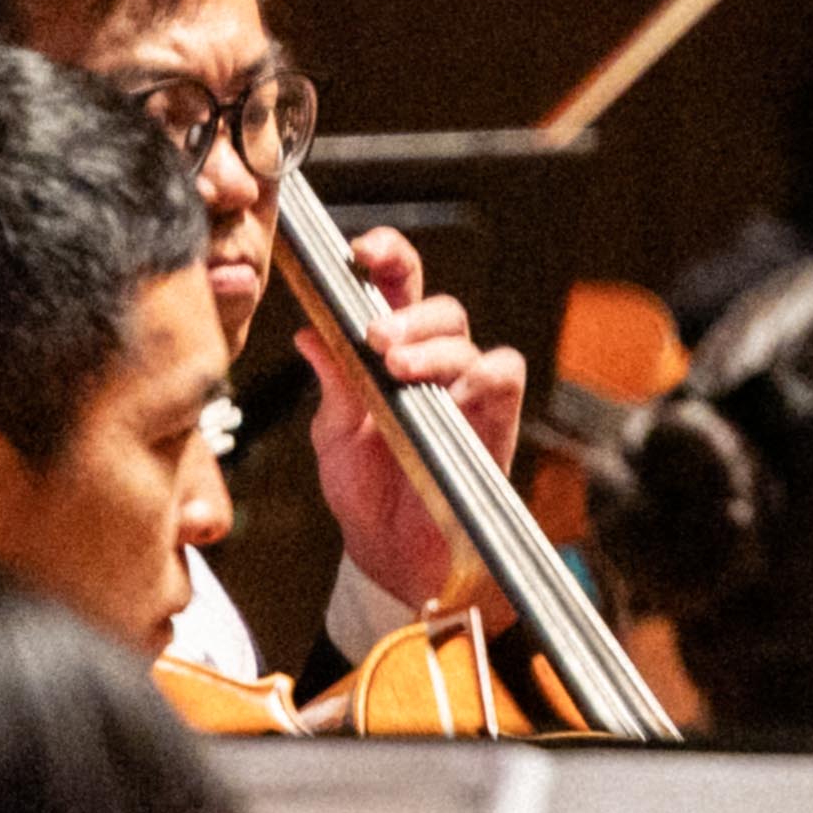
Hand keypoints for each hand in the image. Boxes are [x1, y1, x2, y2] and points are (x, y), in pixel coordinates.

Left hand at [304, 225, 527, 604]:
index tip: (359, 251)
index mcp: (390, 358)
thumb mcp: (332, 438)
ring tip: (398, 365)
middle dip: (409, 309)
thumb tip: (309, 333)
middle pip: (440, 306)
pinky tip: (451, 388)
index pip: (396, 291)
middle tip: (376, 335)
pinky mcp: (495, 423)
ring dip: (433, 344)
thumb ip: (331, 385)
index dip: (386, 260)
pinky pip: (504, 377)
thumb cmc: (367, 497)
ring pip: (467, 338)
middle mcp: (434, 368)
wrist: (394, 560)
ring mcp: (467, 393)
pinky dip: (480, 373)